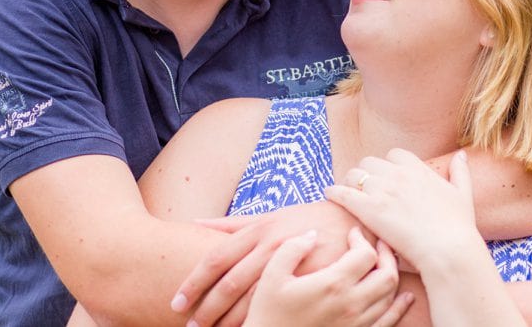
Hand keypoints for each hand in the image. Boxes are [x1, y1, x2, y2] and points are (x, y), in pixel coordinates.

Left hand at [170, 201, 367, 326]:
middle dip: (208, 310)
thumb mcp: (272, 215)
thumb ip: (233, 223)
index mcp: (257, 230)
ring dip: (231, 321)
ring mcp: (293, 262)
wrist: (356, 218)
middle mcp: (271, 245)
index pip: (215, 260)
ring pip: (253, 299)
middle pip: (230, 284)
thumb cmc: (309, 218)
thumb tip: (194, 223)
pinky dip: (264, 318)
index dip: (193, 283)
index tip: (176, 303)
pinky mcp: (312, 276)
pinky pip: (283, 303)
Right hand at [244, 227, 412, 326]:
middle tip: (376, 243)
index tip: (352, 233)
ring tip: (385, 263)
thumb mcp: (272, 275)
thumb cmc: (268, 313)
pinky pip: (389, 321)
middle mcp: (351, 305)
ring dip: (391, 276)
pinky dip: (399, 307)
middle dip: (386, 254)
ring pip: (390, 296)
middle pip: (387, 275)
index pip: (366, 254)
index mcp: (333, 285)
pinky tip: (404, 297)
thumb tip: (313, 234)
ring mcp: (357, 324)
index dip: (362, 239)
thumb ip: (293, 249)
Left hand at [325, 149, 480, 271]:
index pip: (394, 155)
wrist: (448, 249)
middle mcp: (398, 174)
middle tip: (363, 188)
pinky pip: (343, 192)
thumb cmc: (458, 226)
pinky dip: (334, 192)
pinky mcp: (368, 209)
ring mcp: (382, 190)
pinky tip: (330, 195)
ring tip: (347, 193)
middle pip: (370, 162)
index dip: (388, 166)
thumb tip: (461, 154)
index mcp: (418, 169)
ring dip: (349, 182)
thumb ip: (460, 172)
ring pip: (353, 174)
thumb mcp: (463, 194)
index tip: (386, 178)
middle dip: (366, 173)